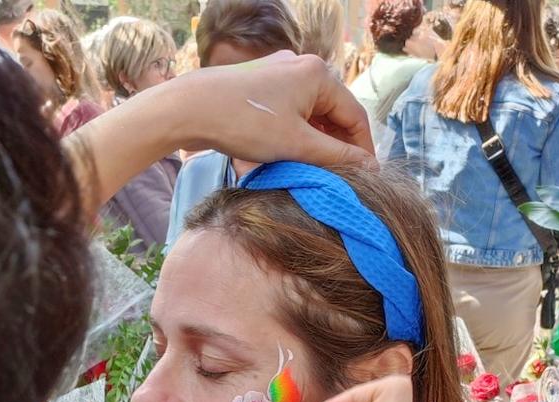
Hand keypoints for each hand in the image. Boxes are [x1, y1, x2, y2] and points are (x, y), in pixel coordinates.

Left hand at [171, 51, 374, 167]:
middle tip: (339, 178)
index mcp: (318, 74)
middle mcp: (302, 67)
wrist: (188, 109)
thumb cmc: (245, 123)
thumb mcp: (297, 145)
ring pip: (310, 113)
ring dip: (315, 142)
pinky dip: (295, 133)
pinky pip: (289, 111)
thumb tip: (370, 167)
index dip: (363, 150)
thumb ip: (337, 156)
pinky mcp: (260, 85)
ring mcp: (279, 73)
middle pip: (333, 113)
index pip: (355, 116)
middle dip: (337, 146)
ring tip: (315, 171)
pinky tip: (290, 155)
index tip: (365, 178)